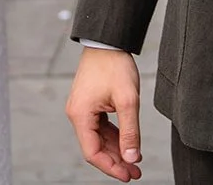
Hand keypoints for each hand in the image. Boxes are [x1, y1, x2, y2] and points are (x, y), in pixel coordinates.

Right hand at [66, 48, 142, 181]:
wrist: (108, 41)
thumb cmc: (115, 65)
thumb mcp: (127, 100)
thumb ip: (130, 132)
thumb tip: (131, 158)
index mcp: (80, 115)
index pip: (92, 152)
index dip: (110, 167)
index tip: (128, 176)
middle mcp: (77, 114)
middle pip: (95, 147)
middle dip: (116, 161)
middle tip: (135, 172)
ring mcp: (82, 109)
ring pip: (98, 138)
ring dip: (116, 150)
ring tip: (135, 162)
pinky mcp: (90, 104)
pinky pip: (100, 127)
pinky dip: (114, 136)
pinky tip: (128, 144)